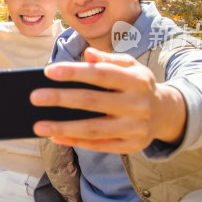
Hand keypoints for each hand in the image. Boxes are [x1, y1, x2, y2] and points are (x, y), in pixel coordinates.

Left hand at [30, 47, 185, 152]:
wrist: (166, 113)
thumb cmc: (138, 85)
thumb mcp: (131, 66)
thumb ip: (109, 60)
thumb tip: (87, 55)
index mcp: (136, 81)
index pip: (101, 74)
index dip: (74, 73)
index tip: (48, 71)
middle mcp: (138, 105)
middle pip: (93, 102)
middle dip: (61, 99)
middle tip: (34, 97)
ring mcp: (135, 128)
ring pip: (93, 129)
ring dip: (63, 128)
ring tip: (38, 125)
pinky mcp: (131, 146)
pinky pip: (99, 146)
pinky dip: (76, 142)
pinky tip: (56, 137)